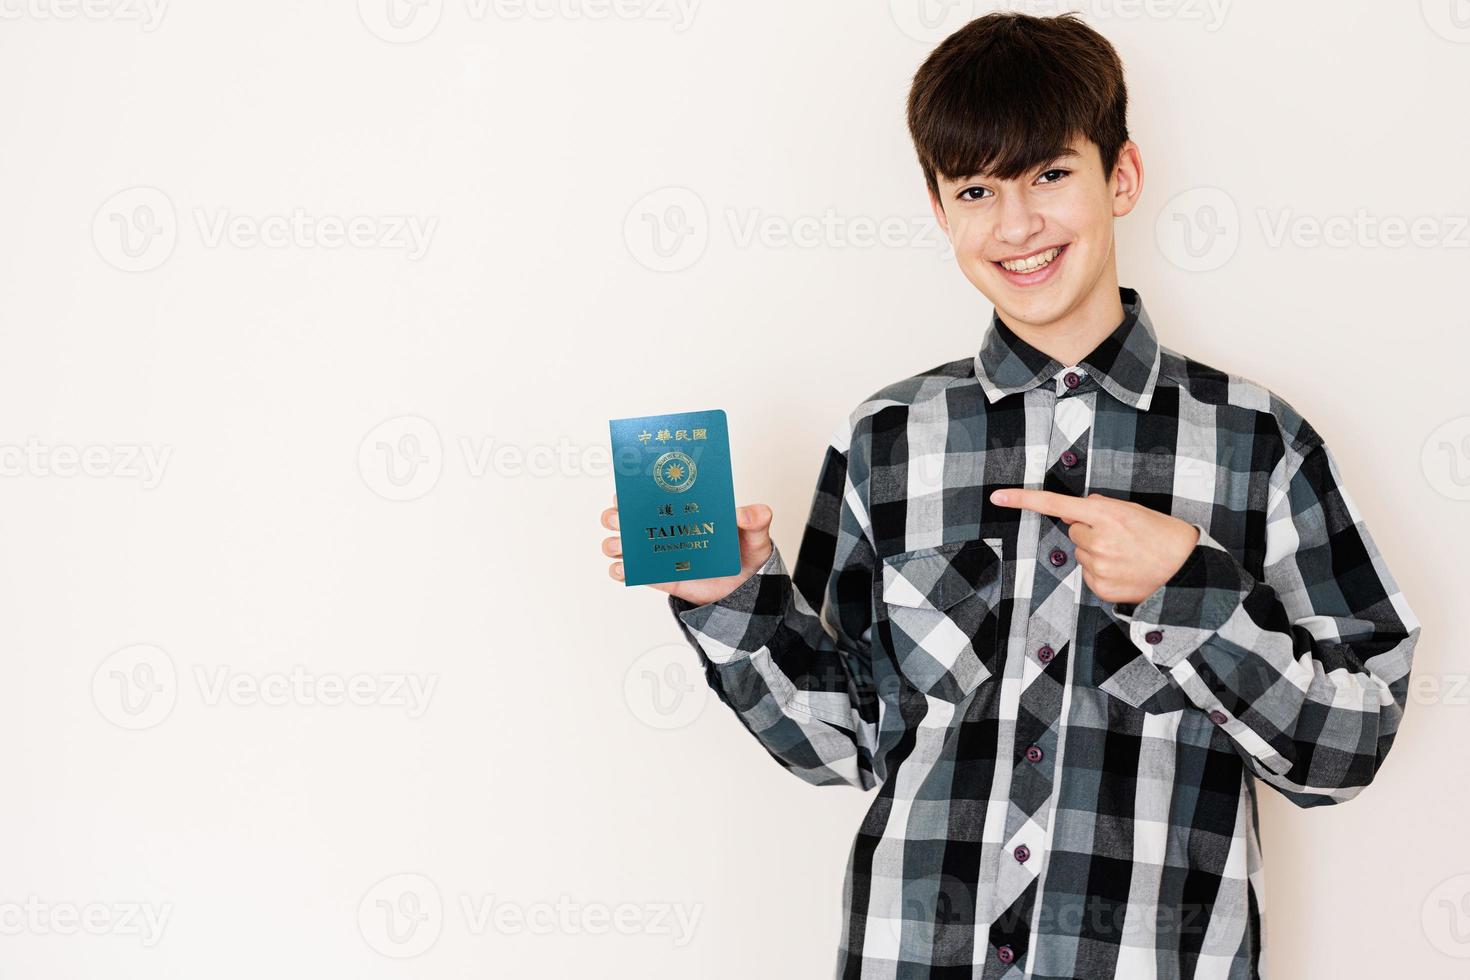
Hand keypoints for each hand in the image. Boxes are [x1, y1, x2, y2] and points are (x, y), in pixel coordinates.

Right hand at [600, 492, 775, 605]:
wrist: (744, 589)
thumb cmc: (746, 554)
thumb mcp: (756, 534)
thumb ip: (756, 519)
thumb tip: (746, 513)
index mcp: (683, 509)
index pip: (652, 493)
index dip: (634, 488)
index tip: (628, 488)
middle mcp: (665, 527)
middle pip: (627, 516)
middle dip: (616, 515)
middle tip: (621, 517)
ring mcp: (659, 553)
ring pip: (623, 544)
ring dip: (615, 542)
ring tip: (622, 545)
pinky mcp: (659, 577)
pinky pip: (632, 573)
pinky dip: (622, 570)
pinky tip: (624, 568)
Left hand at [988, 488, 1199, 604]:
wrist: (1187, 571)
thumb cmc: (1162, 536)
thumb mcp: (1133, 510)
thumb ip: (1101, 507)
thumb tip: (1075, 509)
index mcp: (1106, 515)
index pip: (1056, 504)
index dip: (1023, 500)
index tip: (997, 497)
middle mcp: (1097, 540)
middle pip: (1073, 530)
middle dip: (1090, 532)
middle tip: (1121, 538)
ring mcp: (1097, 567)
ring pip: (1081, 554)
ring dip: (1097, 553)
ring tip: (1127, 555)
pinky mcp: (1099, 588)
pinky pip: (1088, 575)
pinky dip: (1102, 572)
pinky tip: (1124, 571)